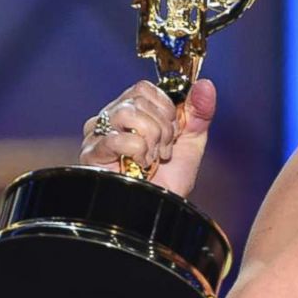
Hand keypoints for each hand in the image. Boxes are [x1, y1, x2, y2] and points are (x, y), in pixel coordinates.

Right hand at [80, 79, 216, 196]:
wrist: (158, 213)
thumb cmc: (168, 181)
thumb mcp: (192, 143)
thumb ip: (200, 112)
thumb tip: (205, 85)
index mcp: (131, 112)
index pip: (144, 88)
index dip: (166, 108)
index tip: (174, 133)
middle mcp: (110, 119)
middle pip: (138, 100)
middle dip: (163, 128)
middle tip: (163, 151)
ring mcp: (97, 135)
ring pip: (128, 113)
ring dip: (151, 139)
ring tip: (152, 159)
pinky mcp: (91, 154)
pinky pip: (118, 138)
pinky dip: (138, 152)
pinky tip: (139, 166)